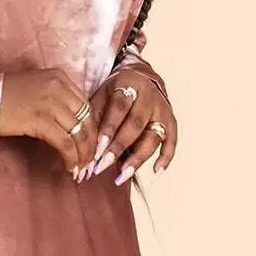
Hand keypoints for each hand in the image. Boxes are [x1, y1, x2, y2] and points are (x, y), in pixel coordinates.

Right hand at [0, 67, 100, 175]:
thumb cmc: (5, 97)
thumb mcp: (37, 88)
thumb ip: (57, 99)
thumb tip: (74, 125)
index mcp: (60, 77)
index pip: (86, 106)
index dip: (91, 128)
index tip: (90, 144)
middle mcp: (59, 87)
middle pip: (87, 120)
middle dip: (91, 144)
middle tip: (89, 160)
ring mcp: (50, 103)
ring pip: (79, 133)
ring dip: (83, 154)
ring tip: (80, 167)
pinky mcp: (41, 120)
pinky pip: (65, 143)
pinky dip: (71, 157)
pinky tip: (69, 167)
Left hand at [78, 58, 175, 183]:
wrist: (139, 78)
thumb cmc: (114, 92)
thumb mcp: (101, 96)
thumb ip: (94, 119)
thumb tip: (84, 150)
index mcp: (130, 85)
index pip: (119, 109)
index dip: (108, 130)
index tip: (96, 151)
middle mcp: (150, 97)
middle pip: (136, 125)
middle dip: (118, 148)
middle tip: (102, 167)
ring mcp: (163, 110)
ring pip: (153, 137)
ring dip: (138, 159)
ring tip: (122, 177)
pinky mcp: (171, 122)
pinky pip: (171, 142)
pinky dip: (165, 158)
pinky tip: (155, 174)